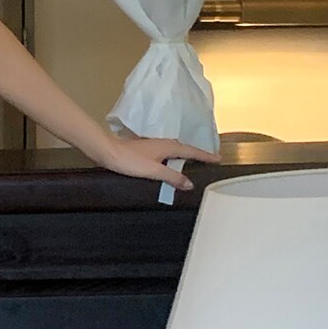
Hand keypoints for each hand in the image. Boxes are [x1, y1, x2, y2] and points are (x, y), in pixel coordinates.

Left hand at [95, 130, 216, 190]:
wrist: (108, 152)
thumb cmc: (130, 160)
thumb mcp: (154, 171)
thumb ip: (172, 177)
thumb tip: (190, 184)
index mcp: (170, 146)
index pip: (193, 151)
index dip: (206, 156)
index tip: (219, 159)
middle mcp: (165, 143)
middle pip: (187, 150)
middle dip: (199, 156)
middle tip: (211, 163)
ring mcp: (157, 146)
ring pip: (177, 153)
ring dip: (186, 159)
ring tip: (195, 167)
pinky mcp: (149, 151)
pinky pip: (168, 156)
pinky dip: (175, 161)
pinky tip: (173, 168)